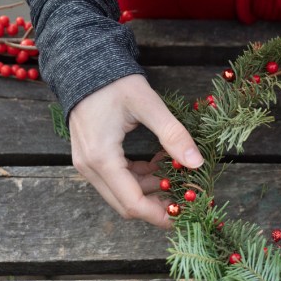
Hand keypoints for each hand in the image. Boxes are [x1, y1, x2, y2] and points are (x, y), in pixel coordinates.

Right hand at [68, 74, 203, 228]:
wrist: (83, 63)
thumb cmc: (114, 82)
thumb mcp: (148, 104)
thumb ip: (173, 134)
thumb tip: (197, 163)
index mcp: (101, 158)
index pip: (132, 203)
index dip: (159, 215)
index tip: (184, 216)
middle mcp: (89, 167)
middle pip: (125, 204)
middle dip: (157, 206)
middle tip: (185, 198)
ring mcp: (87, 164)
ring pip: (122, 194)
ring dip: (150, 190)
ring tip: (176, 174)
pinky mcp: (90, 158)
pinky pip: (117, 180)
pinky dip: (140, 178)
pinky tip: (159, 163)